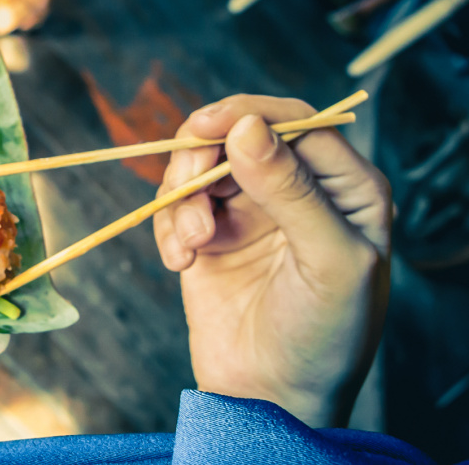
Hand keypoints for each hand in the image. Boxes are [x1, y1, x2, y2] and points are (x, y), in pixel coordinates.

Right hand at [153, 95, 390, 427]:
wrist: (270, 399)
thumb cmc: (323, 336)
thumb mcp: (326, 262)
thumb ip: (292, 191)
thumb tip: (246, 127)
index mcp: (346, 188)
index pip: (299, 124)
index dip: (249, 115)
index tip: (205, 127)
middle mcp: (297, 190)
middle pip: (238, 134)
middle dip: (204, 156)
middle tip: (188, 186)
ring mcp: (250, 211)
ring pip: (200, 164)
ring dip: (184, 198)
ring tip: (192, 245)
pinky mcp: (209, 235)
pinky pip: (174, 203)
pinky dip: (168, 227)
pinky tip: (181, 263)